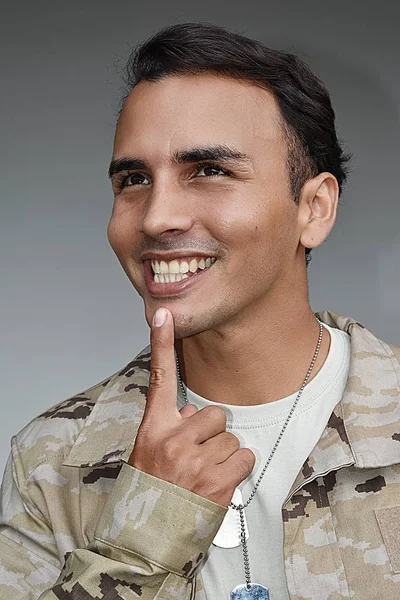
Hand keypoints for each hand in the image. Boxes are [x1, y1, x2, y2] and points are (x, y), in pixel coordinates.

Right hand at [128, 307, 254, 506]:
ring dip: (223, 455)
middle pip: (214, 413)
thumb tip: (199, 412)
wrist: (147, 536)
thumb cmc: (151, 489)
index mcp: (153, 428)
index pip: (160, 377)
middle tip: (194, 458)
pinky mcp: (217, 480)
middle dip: (211, 435)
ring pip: (231, 437)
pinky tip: (218, 483)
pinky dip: (237, 470)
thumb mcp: (150, 452)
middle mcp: (172, 438)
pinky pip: (244, 456)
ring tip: (203, 475)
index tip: (165, 313)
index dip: (162, 342)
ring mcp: (194, 459)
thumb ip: (172, 427)